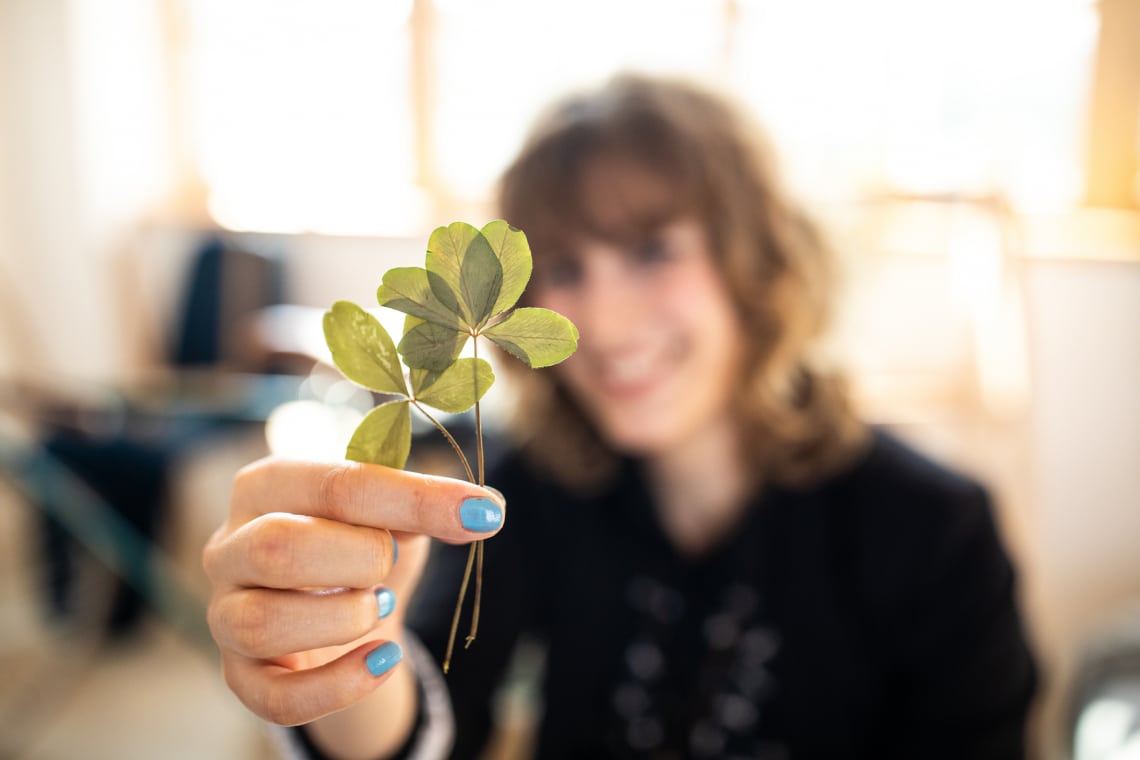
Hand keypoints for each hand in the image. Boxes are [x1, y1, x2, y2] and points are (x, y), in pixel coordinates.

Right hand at [202, 457, 504, 726]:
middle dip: (360, 558)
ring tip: (380, 607)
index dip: (414, 498)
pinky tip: (383, 660)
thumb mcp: (393, 518)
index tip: (484, 512)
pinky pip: (274, 696)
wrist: (344, 618)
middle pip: (276, 546)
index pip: (335, 483)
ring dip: (343, 617)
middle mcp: (230, 546)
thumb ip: (422, 506)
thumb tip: (482, 510)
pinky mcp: (242, 677)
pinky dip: (339, 685)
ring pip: (262, 622)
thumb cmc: (361, 549)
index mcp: (267, 486)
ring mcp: (226, 614)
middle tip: (394, 564)